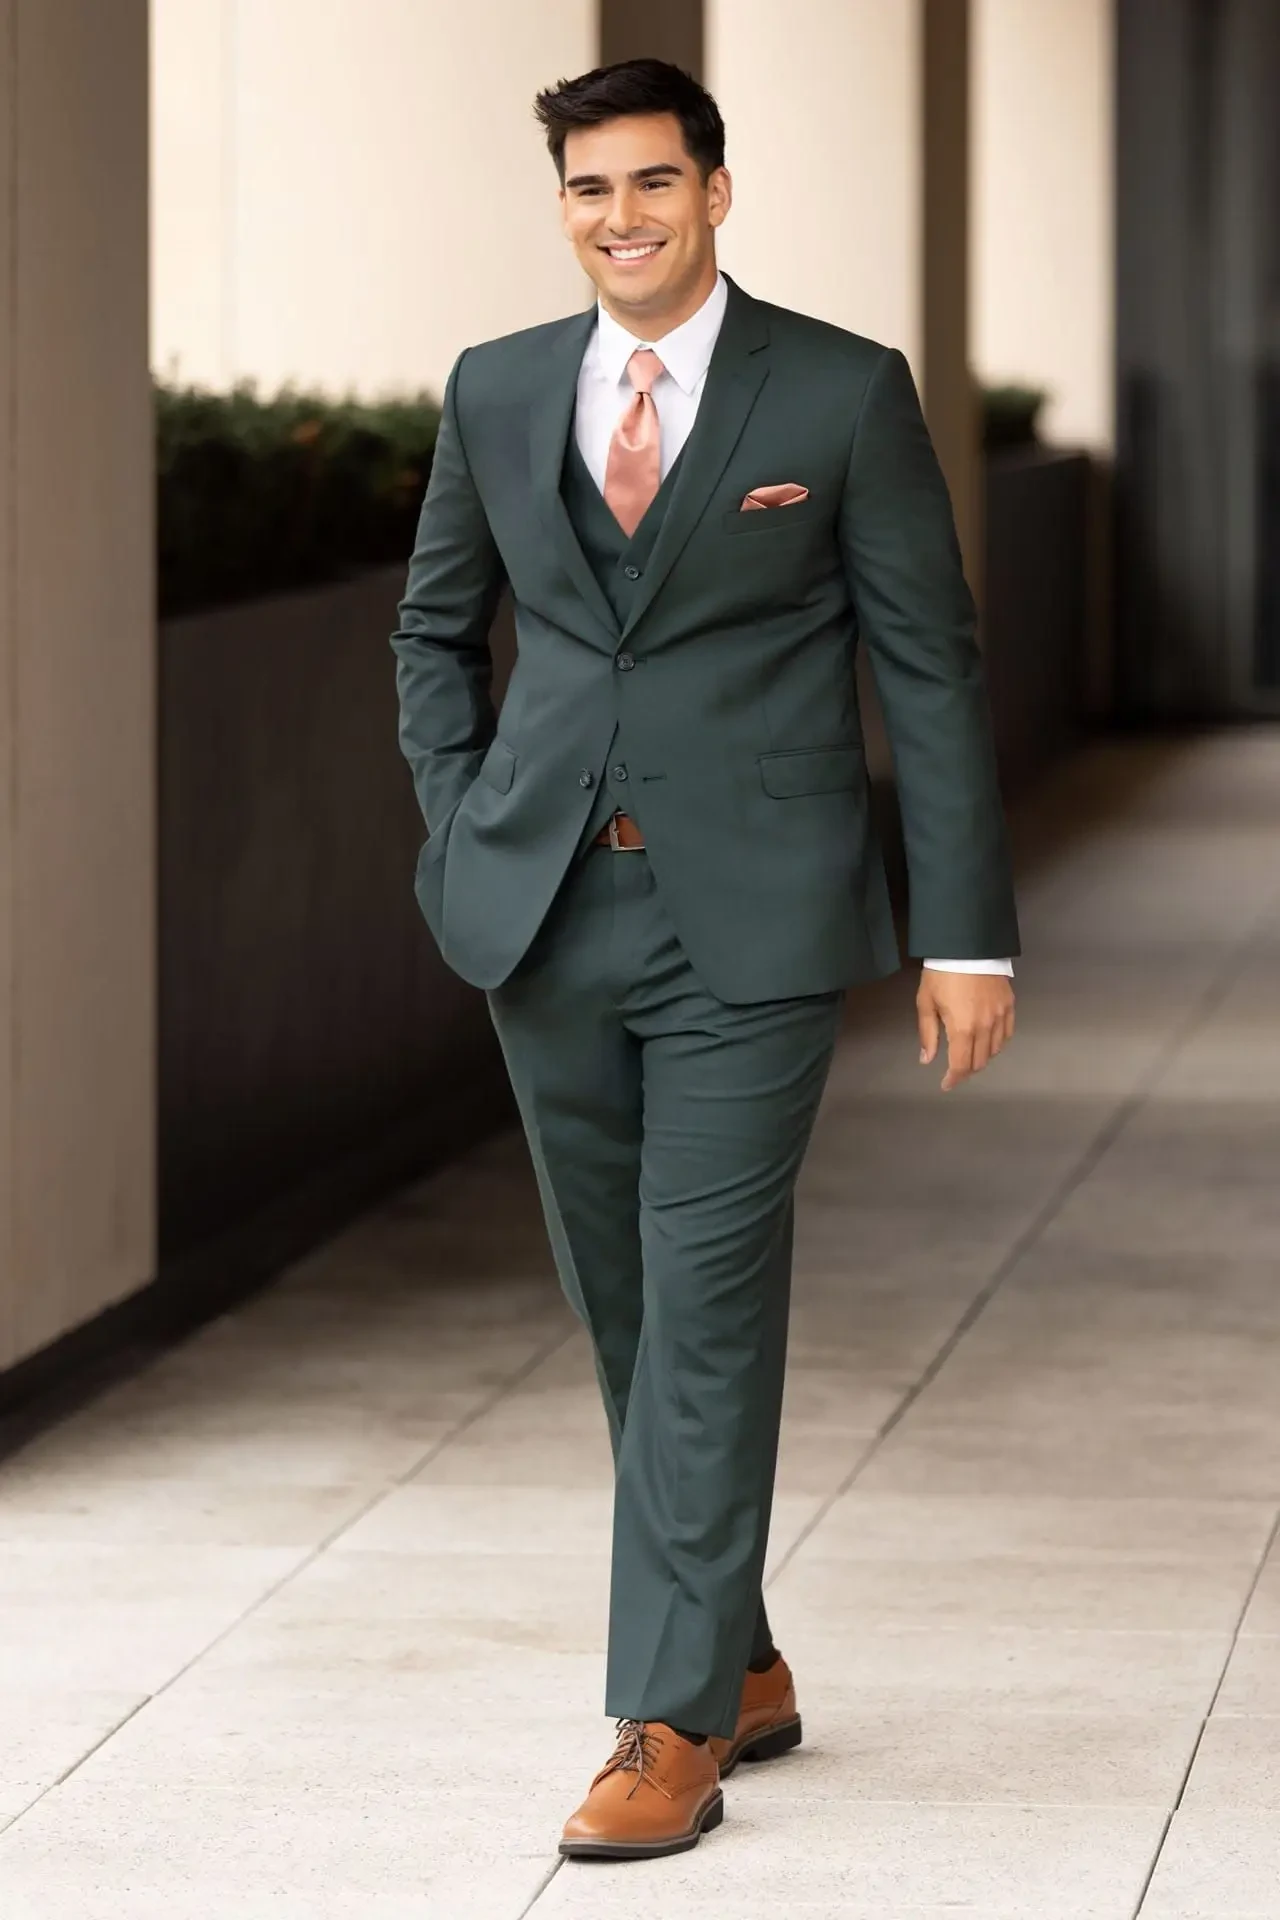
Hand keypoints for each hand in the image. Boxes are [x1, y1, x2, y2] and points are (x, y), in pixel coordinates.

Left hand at [917, 969, 1014, 1091]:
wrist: (967, 945)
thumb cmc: (941, 973)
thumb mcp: (926, 1002)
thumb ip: (928, 1033)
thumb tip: (927, 1059)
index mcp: (962, 1028)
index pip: (961, 1065)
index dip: (953, 1079)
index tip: (946, 1084)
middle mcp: (985, 1027)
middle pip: (979, 1061)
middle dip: (966, 1070)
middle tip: (955, 1069)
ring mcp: (1000, 1016)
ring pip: (995, 1050)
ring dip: (981, 1058)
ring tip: (969, 1054)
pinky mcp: (1009, 1005)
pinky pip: (1007, 1034)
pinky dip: (997, 1043)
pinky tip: (988, 1041)